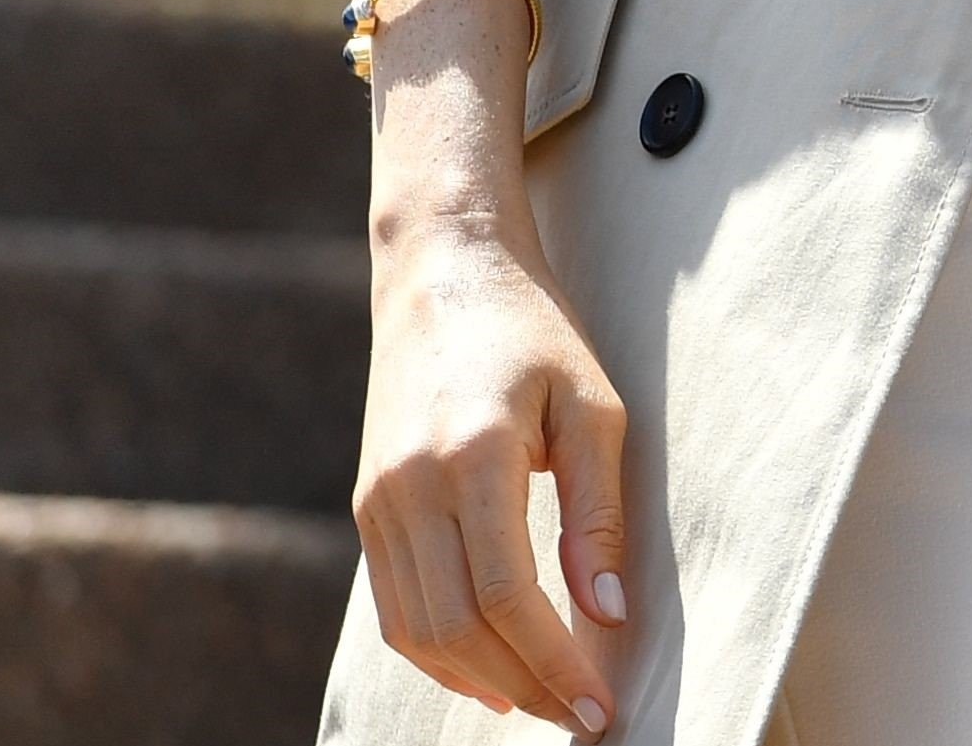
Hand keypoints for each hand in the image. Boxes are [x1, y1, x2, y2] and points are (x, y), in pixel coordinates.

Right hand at [355, 212, 634, 731]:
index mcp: (472, 455)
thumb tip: (605, 611)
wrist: (442, 270)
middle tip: (581, 719)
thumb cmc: (533, 330)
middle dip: (526, 685)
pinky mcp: (365, 508)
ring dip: (479, 680)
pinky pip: (392, 607)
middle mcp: (409, 486)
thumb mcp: (591, 405)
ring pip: (417, 630)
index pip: (507, 596)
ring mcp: (377, 501)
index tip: (600, 707)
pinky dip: (436, 652)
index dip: (555, 662)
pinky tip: (486, 670)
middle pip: (459, 626)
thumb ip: (598, 511)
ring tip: (541, 703)